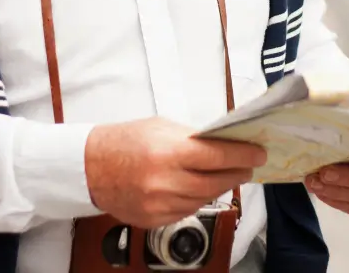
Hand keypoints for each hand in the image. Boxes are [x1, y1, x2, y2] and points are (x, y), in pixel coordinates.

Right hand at [85, 117, 266, 228]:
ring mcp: (160, 204)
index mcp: (169, 152)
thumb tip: (223, 143)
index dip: (243, 155)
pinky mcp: (155, 220)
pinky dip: (197, 199)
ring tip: (224, 175)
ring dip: (219, 187)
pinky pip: (188, 211)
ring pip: (205, 199)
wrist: (90, 167)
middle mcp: (166, 181)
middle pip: (217, 182)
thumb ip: (192, 138)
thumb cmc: (125, 141)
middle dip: (237, 172)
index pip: (219, 156)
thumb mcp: (161, 127)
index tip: (258, 153)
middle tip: (247, 165)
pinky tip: (197, 187)